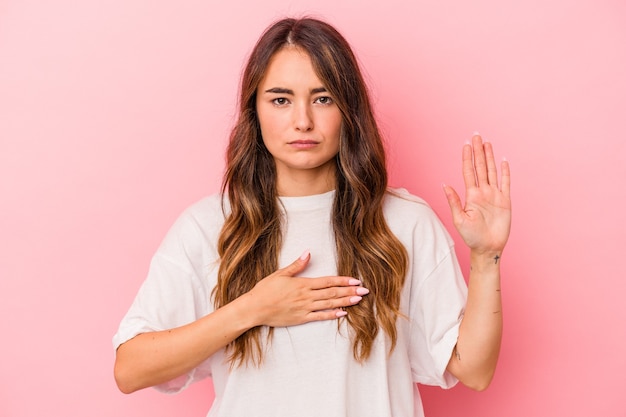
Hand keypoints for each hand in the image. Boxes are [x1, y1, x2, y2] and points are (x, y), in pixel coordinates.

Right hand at [246, 251, 368, 326]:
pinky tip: (343, 313)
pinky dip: (332, 315)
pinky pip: (320, 316)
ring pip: (329, 304)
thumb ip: (297, 265)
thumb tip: (308, 252)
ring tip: (358, 300)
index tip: (356, 280)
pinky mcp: (301, 318)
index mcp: (302, 283)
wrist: (255, 308)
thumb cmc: (265, 290)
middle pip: (332, 293)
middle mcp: (306, 296)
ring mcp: (305, 308)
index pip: (328, 281)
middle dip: (350, 291)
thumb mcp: (280, 274)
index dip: (343, 280)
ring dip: (345, 302)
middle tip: (365, 291)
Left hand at [443, 133, 510, 254]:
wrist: (488, 248)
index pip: (468, 172)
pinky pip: (506, 183)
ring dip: (489, 157)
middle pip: (480, 167)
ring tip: (487, 143)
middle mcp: (483, 192)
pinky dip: (505, 172)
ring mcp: (494, 195)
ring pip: (492, 171)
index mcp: (471, 195)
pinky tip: (503, 160)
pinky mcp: (505, 201)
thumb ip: (454, 201)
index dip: (467, 158)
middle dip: (478, 151)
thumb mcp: (459, 220)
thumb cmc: (471, 236)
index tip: (465, 145)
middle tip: (476, 135)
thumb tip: (445, 184)